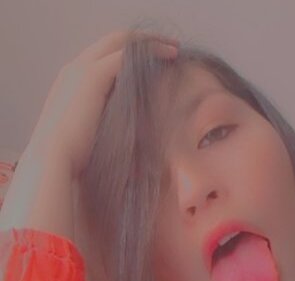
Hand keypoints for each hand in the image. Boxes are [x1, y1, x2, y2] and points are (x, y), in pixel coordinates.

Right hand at [26, 30, 178, 178]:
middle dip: (143, 41)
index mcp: (72, 83)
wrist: (54, 160)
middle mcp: (74, 69)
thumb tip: (130, 128)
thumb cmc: (74, 158)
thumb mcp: (91, 133)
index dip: (130, 55)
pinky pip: (126, 53)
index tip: (154, 62)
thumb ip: (106, 121)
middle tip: (171, 46)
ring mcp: (81, 70)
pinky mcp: (92, 76)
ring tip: (174, 48)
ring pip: (121, 42)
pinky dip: (150, 49)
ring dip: (150, 42)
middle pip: (113, 42)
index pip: (103, 57)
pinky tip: (171, 54)